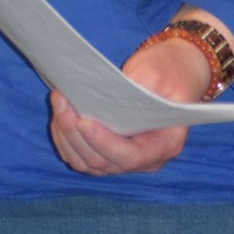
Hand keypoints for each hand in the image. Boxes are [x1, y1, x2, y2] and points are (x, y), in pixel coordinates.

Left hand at [49, 35, 208, 174]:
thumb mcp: (159, 72)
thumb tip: (102, 99)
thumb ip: (137, 87)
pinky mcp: (109, 153)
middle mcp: (146, 160)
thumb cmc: (172, 70)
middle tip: (60, 99)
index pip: (131, 156)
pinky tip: (60, 114)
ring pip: (87, 162)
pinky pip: (81, 156)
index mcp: (166, 143)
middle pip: (103, 161)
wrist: (175, 72)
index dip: (104, 142)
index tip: (83, 120)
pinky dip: (66, 139)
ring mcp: (126, 159)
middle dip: (76, 133)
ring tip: (58, 102)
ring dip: (66, 136)